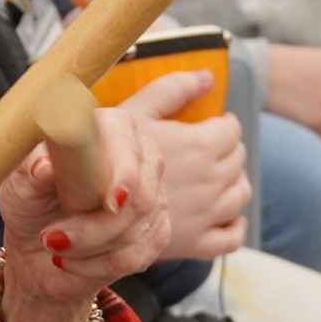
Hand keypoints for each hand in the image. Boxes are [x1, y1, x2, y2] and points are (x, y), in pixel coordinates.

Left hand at [0, 106, 168, 321]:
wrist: (36, 248)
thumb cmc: (29, 203)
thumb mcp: (17, 185)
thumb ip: (28, 171)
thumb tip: (43, 167)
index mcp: (106, 129)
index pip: (126, 136)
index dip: (124, 169)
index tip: (110, 202)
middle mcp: (138, 157)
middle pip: (140, 194)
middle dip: (96, 226)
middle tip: (52, 238)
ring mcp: (153, 196)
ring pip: (136, 230)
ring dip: (87, 247)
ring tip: (53, 245)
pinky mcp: (155, 233)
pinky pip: (136, 256)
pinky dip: (96, 265)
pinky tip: (71, 261)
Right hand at [117, 70, 250, 259]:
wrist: (81, 209)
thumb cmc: (103, 155)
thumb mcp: (134, 112)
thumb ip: (172, 89)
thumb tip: (207, 77)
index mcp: (199, 146)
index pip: (231, 131)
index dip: (223, 124)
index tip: (213, 124)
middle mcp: (210, 181)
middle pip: (238, 161)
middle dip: (228, 151)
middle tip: (210, 149)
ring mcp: (206, 216)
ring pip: (239, 196)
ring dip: (234, 183)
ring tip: (218, 177)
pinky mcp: (196, 244)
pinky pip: (230, 237)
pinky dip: (235, 226)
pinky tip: (228, 218)